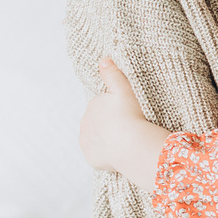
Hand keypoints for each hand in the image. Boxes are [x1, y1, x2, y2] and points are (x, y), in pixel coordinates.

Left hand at [80, 58, 170, 193]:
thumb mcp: (124, 90)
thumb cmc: (131, 116)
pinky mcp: (91, 157)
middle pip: (98, 122)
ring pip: (97, 138)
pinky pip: (98, 154)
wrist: (132, 145)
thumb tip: (103, 60)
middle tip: (128, 127)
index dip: (116, 109)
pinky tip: (119, 152)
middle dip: (109, 124)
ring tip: (124, 140)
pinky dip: (106, 154)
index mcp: (92, 105)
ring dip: (107, 138)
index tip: (128, 113)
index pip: (102, 106)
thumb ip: (113, 74)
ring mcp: (87, 141)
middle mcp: (85, 122)